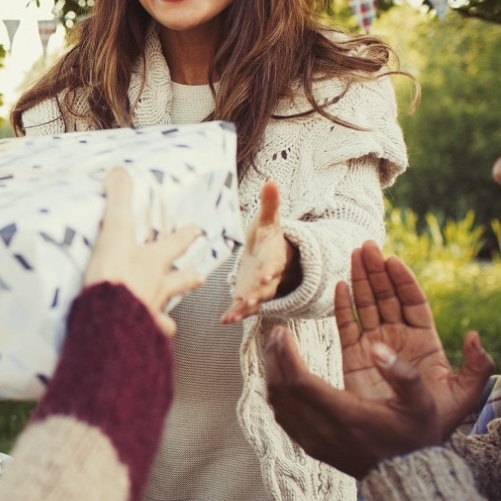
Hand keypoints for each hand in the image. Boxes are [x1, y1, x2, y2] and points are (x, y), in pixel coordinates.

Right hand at [84, 168, 203, 335]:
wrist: (108, 319)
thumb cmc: (113, 274)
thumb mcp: (114, 230)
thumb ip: (118, 200)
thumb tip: (120, 171)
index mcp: (154, 261)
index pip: (175, 243)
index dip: (186, 234)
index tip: (197, 230)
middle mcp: (158, 287)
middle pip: (180, 280)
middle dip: (188, 277)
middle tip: (198, 275)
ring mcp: (150, 313)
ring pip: (167, 312)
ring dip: (170, 313)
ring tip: (171, 320)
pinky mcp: (138, 334)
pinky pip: (147, 337)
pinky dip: (148, 338)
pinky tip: (147, 342)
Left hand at [221, 181, 292, 322]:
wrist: (274, 255)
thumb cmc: (269, 236)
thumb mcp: (269, 220)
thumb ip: (270, 204)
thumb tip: (271, 180)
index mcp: (275, 256)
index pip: (275, 262)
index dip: (271, 268)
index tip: (267, 273)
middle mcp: (270, 275)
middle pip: (267, 286)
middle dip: (259, 292)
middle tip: (250, 299)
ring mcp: (260, 288)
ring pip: (256, 301)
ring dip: (246, 307)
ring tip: (235, 314)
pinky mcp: (250, 296)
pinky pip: (243, 308)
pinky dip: (235, 314)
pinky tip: (225, 320)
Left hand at [265, 326, 445, 477]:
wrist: (407, 479)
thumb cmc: (415, 438)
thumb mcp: (421, 404)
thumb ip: (403, 374)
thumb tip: (377, 347)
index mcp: (345, 415)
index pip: (299, 381)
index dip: (286, 354)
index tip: (282, 332)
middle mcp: (323, 431)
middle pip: (282, 390)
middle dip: (274, 358)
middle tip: (275, 334)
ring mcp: (314, 442)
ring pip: (278, 404)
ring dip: (272, 374)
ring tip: (276, 350)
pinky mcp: (312, 448)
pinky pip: (283, 418)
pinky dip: (277, 394)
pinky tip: (282, 378)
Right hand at [335, 241, 495, 440]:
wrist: (403, 450)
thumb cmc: (435, 425)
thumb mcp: (465, 396)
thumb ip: (476, 367)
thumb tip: (472, 335)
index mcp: (426, 343)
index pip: (413, 303)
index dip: (403, 280)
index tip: (392, 260)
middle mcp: (399, 340)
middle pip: (387, 297)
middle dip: (377, 271)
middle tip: (366, 246)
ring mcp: (375, 348)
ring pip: (366, 306)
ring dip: (360, 280)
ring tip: (353, 255)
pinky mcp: (354, 359)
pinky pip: (347, 327)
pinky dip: (342, 307)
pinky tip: (339, 286)